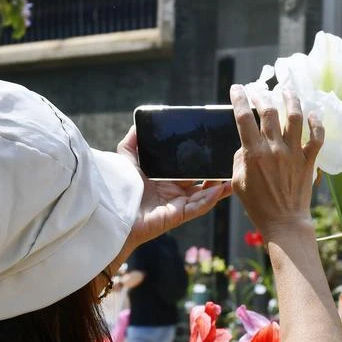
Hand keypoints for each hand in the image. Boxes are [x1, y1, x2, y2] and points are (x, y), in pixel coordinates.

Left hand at [107, 127, 232, 270]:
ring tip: (231, 176)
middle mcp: (172, 193)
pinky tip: (221, 188)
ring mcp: (176, 205)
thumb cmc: (118, 188)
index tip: (212, 152)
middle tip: (228, 162)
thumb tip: (137, 125)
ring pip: (203, 196)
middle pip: (200, 184)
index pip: (187, 172)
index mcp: (164, 181)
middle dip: (214, 175)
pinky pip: (198, 207)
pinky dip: (211, 199)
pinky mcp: (177, 215)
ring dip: (217, 187)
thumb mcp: (126, 160)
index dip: (200, 164)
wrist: (111, 211)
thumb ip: (132, 144)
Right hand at [229, 84, 322, 238]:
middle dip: (262, 96)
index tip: (237, 88)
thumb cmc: (258, 205)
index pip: (244, 118)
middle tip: (259, 91)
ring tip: (287, 90)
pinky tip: (313, 114)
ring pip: (295, 117)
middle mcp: (275, 149)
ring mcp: (294, 153)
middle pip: (269, 111)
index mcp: (254, 154)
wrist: (284, 222)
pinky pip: (317, 137)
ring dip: (291, 100)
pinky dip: (316, 124)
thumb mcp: (238, 182)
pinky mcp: (309, 161)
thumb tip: (246, 143)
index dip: (240, 99)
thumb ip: (240, 159)